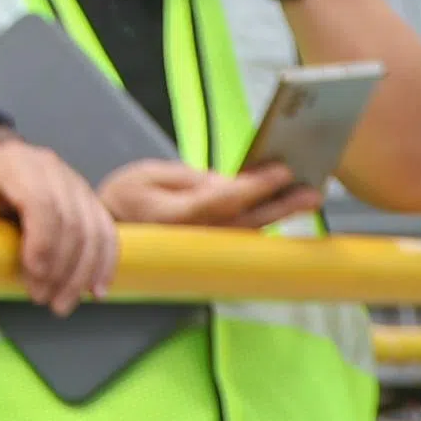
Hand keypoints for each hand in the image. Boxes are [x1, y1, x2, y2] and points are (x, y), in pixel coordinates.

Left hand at [0, 135, 124, 309]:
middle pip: (71, 222)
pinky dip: (104, 262)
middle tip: (42, 299)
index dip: (43, 243)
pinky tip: (95, 290)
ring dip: (82, 273)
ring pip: (93, 230)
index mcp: (17, 163)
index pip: (42, 203)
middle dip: (61, 268)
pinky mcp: (85, 199)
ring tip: (62, 304)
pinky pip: (105, 231)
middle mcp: (51, 170)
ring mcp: (73, 183)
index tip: (34, 276)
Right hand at [103, 156, 320, 232]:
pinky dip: (264, 221)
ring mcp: (203, 248)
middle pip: (246, 221)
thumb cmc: (124, 199)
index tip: (281, 169)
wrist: (109, 232)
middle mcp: (194, 237)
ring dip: (279, 214)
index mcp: (175, 216)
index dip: (254, 185)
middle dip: (282, 205)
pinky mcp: (209, 251)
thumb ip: (190, 178)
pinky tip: (283, 207)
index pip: (223, 199)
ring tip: (306, 197)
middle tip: (312, 192)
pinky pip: (242, 236)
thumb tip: (229, 182)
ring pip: (250, 232)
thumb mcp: (149, 174)